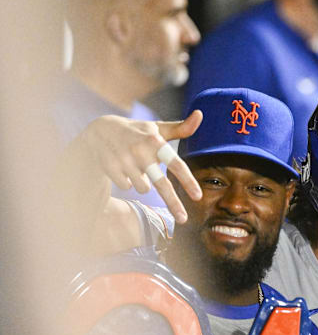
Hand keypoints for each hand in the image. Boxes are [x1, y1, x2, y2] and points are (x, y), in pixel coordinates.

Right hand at [80, 110, 203, 222]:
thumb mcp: (157, 128)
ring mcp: (124, 160)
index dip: (187, 181)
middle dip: (173, 203)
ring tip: (136, 167)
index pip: (176, 164)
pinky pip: (127, 186)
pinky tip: (122, 167)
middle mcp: (141, 151)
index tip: (198, 197)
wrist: (100, 131)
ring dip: (143, 182)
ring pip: (143, 188)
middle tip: (184, 220)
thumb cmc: (137, 132)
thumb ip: (180, 128)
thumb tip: (200, 114)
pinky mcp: (110, 168)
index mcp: (156, 141)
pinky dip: (127, 181)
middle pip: (160, 184)